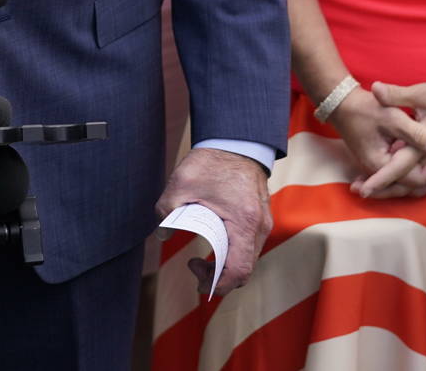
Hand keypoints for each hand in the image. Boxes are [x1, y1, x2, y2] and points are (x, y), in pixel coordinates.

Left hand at [155, 145, 270, 293]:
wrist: (237, 139)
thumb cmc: (212, 161)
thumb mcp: (181, 184)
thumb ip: (167, 210)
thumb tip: (161, 233)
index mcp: (243, 222)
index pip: (239, 270)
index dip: (219, 285)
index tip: (199, 284)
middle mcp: (259, 226)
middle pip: (245, 269)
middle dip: (219, 278)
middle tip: (194, 267)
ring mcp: (263, 222)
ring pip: (248, 259)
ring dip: (225, 266)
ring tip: (200, 259)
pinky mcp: (261, 218)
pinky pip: (249, 246)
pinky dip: (232, 253)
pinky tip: (214, 245)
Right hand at [327, 86, 425, 198]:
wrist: (342, 104)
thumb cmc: (365, 108)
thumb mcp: (391, 116)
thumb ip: (415, 132)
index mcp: (381, 163)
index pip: (415, 179)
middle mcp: (379, 171)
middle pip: (413, 187)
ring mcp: (380, 168)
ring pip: (410, 184)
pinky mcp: (382, 162)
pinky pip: (404, 176)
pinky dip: (420, 173)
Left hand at [367, 80, 425, 195]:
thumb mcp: (424, 92)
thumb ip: (398, 95)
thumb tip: (375, 89)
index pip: (400, 168)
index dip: (380, 179)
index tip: (363, 190)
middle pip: (406, 182)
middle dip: (383, 187)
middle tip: (359, 189)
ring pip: (416, 181)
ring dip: (395, 185)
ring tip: (371, 184)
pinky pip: (424, 174)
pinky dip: (409, 178)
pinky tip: (394, 172)